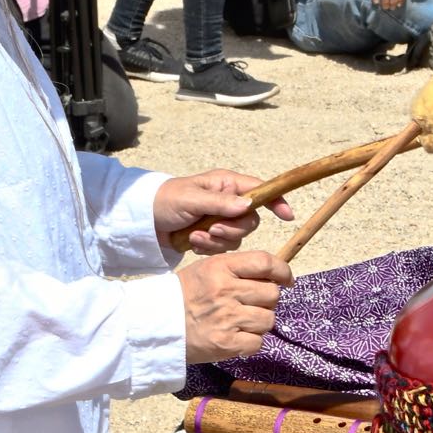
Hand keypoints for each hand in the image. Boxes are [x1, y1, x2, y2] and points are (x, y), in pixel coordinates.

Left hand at [155, 169, 293, 256]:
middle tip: (212, 229)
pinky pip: (223, 248)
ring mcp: (220, 220)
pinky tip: (192, 242)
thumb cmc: (166, 200)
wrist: (145, 221)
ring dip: (217, 240)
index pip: (259, 190)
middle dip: (232, 229)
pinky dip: (208, 248)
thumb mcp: (192, 199)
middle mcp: (227, 201)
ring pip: (237, 237)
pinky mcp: (211, 237)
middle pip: (250, 220)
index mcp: (226, 184)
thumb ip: (220, 203)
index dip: (275, 201)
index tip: (286, 215)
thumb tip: (248, 206)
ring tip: (196, 236)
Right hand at [180, 249, 293, 362]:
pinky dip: (250, 343)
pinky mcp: (227, 343)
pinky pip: (258, 343)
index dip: (282, 271)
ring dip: (259, 322)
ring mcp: (227, 318)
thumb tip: (274, 276)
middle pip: (272, 293)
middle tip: (251, 305)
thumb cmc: (184, 295)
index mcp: (220, 267)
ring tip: (240, 322)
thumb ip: (237, 269)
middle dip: (267, 300)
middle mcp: (225, 290)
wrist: (156, 325)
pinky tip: (235, 338)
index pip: (264, 262)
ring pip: (268, 319)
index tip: (286, 280)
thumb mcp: (206, 270)